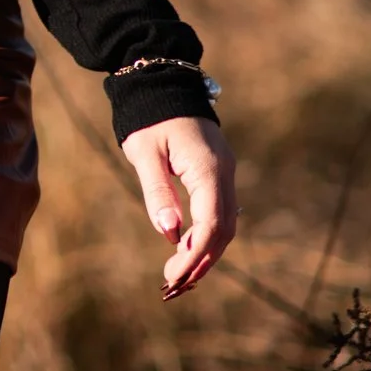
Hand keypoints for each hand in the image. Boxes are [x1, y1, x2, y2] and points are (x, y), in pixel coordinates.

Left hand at [121, 115, 236, 297]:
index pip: (211, 222)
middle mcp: (225, 173)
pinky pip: (220, 213)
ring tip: (178, 275)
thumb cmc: (149, 119)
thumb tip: (169, 233)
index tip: (174, 276)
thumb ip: (157, 191)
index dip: (196, 254)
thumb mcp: (144, 153)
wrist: (163, 86)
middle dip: (202, 261)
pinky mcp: (219, 174)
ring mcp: (226, 174)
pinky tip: (185, 249)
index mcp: (208, 168)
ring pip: (225, 224)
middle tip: (173, 284)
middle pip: (224, 229)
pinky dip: (207, 235)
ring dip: (205, 252)